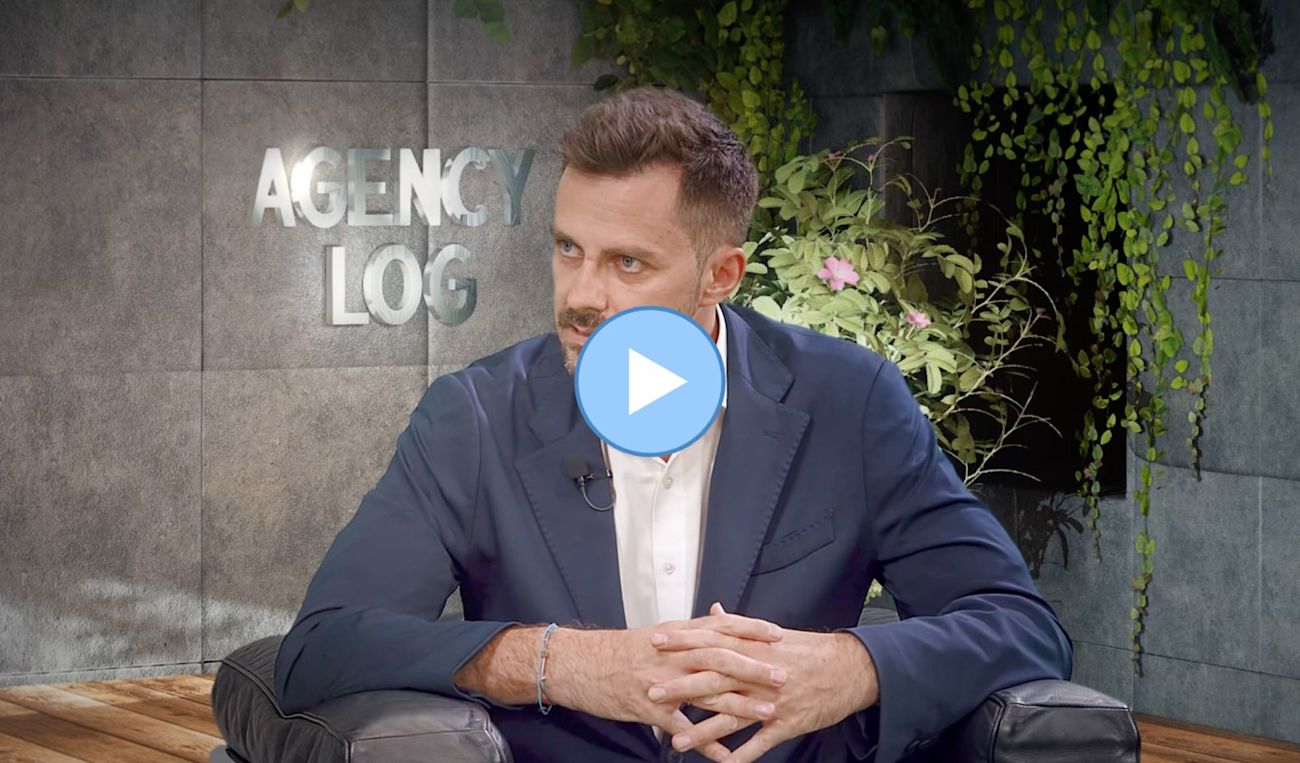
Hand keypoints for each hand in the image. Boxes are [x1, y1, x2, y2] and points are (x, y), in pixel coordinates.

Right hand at [545, 613, 786, 761]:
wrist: (578, 664)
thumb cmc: (618, 651)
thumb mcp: (656, 633)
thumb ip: (689, 631)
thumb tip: (716, 618)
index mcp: (676, 634)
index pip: (719, 626)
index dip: (749, 628)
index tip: (777, 633)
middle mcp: (672, 655)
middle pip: (720, 657)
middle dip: (754, 666)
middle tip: (782, 675)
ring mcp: (661, 682)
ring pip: (706, 692)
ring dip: (739, 704)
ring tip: (767, 712)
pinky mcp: (648, 708)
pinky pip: (682, 727)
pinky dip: (705, 742)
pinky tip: (725, 755)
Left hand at [647, 603, 878, 761]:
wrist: (850, 668)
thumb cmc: (809, 650)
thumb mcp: (773, 634)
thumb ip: (739, 627)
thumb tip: (714, 612)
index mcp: (754, 648)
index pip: (712, 642)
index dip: (683, 642)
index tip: (655, 642)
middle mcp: (759, 673)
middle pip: (714, 679)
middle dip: (682, 687)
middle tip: (652, 691)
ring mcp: (772, 700)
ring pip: (731, 717)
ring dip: (702, 730)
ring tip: (676, 739)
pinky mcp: (787, 723)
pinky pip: (760, 742)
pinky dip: (742, 754)